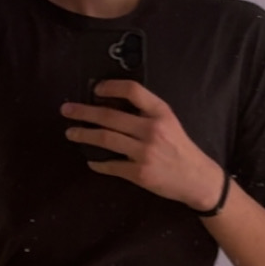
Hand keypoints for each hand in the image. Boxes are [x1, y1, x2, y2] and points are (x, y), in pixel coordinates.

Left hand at [61, 79, 224, 211]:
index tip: (95, 89)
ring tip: (71, 133)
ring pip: (105, 139)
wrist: (197, 178)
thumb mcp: (170, 122)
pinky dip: (97, 162)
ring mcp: (144, 152)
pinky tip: (91, 160)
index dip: (110, 87)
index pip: (132, 90)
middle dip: (84, 112)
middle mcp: (152, 129)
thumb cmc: (181, 148)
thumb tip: (112, 105)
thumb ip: (146, 113)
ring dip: (84, 135)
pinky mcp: (139, 173)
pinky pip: (110, 165)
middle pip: (110, 116)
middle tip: (67, 110)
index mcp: (161, 113)